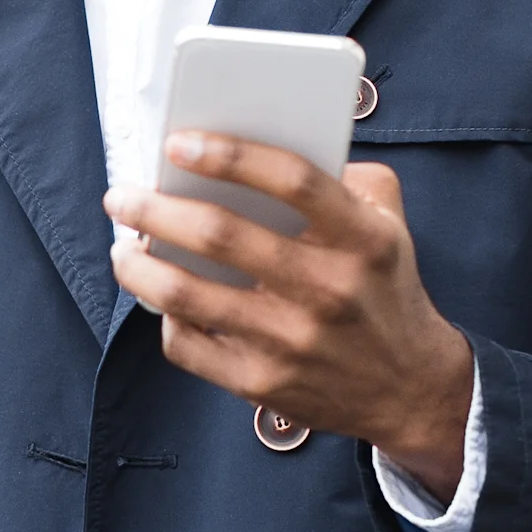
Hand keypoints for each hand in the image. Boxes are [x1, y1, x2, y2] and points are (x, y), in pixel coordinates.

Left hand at [103, 134, 475, 496]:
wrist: (409, 388)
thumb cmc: (384, 290)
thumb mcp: (391, 224)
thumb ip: (347, 177)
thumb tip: (265, 149)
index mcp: (362, 239)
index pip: (292, 180)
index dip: (230, 155)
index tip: (178, 143)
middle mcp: (327, 289)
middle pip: (221, 236)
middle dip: (155, 208)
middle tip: (122, 196)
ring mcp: (291, 341)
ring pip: (186, 294)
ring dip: (138, 265)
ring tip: (123, 247)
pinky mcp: (262, 383)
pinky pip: (187, 344)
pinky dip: (163, 316)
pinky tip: (160, 297)